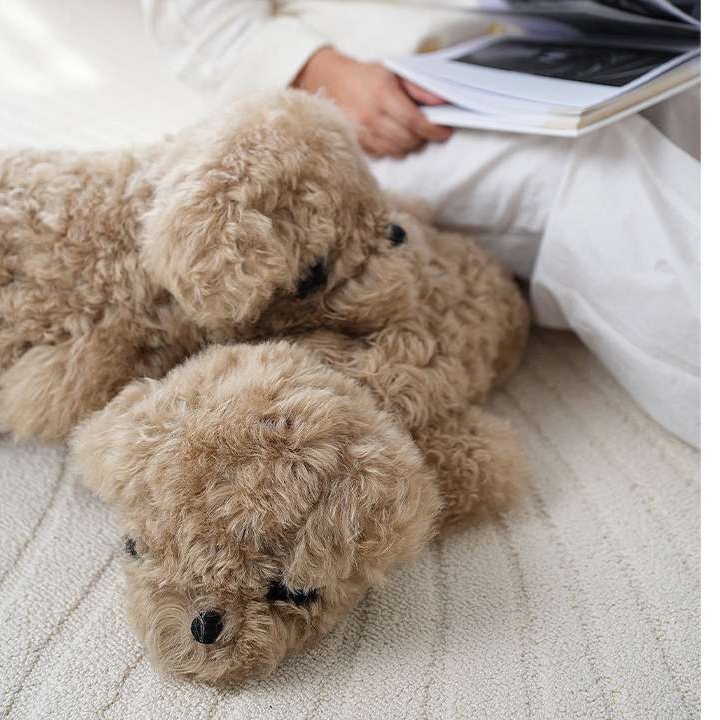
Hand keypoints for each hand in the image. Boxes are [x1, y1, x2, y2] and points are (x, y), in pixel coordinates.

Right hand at [293, 47, 451, 158]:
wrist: (333, 82)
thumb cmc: (369, 77)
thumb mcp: (395, 72)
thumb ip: (420, 88)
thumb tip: (443, 102)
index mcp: (382, 93)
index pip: (414, 121)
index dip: (433, 130)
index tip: (445, 131)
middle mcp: (370, 115)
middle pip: (407, 140)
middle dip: (423, 138)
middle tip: (427, 130)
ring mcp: (361, 132)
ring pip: (396, 151)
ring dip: (409, 145)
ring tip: (410, 133)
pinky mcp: (355, 143)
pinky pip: (383, 155)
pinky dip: (393, 149)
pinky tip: (394, 137)